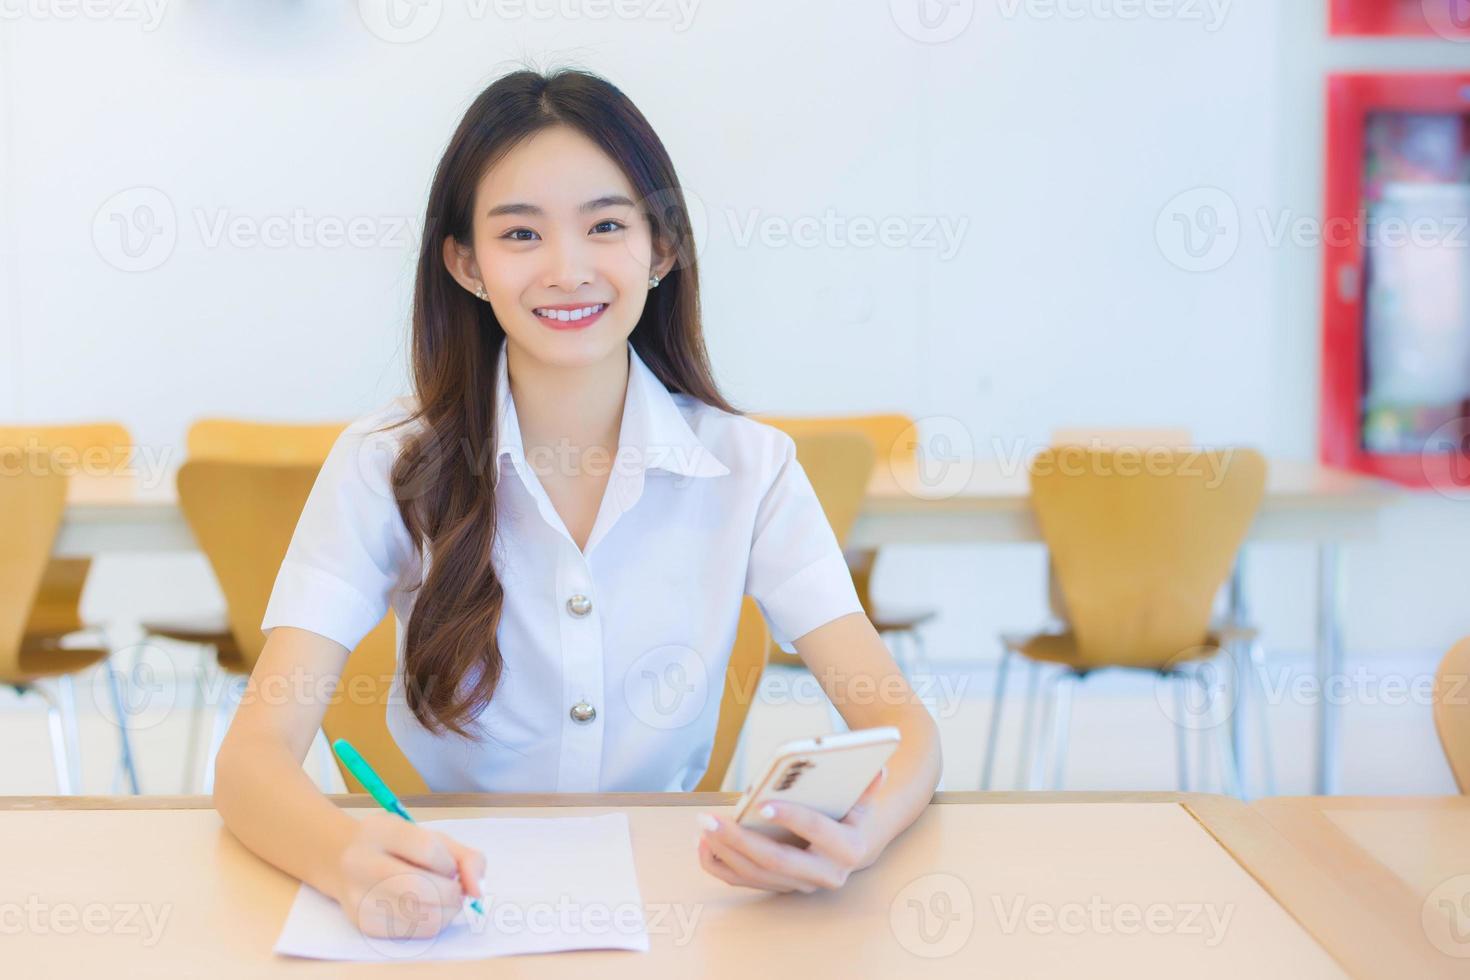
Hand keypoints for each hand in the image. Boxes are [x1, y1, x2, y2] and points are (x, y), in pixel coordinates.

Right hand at [333, 812, 486, 939]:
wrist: (342, 860)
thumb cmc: (396, 846)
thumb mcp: (430, 836)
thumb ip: (466, 857)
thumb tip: (479, 891)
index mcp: (379, 831)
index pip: (427, 849)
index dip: (449, 863)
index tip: (450, 867)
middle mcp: (360, 863)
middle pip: (420, 889)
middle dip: (451, 894)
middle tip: (454, 890)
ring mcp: (358, 895)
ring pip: (418, 916)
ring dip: (445, 912)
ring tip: (441, 899)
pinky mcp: (362, 922)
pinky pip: (411, 932)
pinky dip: (429, 923)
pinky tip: (424, 910)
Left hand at [696, 768, 886, 892]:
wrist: (854, 846)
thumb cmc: (852, 815)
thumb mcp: (864, 798)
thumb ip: (868, 785)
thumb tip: (878, 768)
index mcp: (848, 848)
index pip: (818, 832)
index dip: (792, 818)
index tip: (763, 803)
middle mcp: (825, 874)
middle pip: (776, 862)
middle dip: (739, 840)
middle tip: (710, 819)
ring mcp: (800, 885)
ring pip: (755, 874)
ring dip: (724, 852)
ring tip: (703, 827)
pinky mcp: (780, 888)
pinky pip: (744, 881)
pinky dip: (719, 865)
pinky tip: (703, 844)